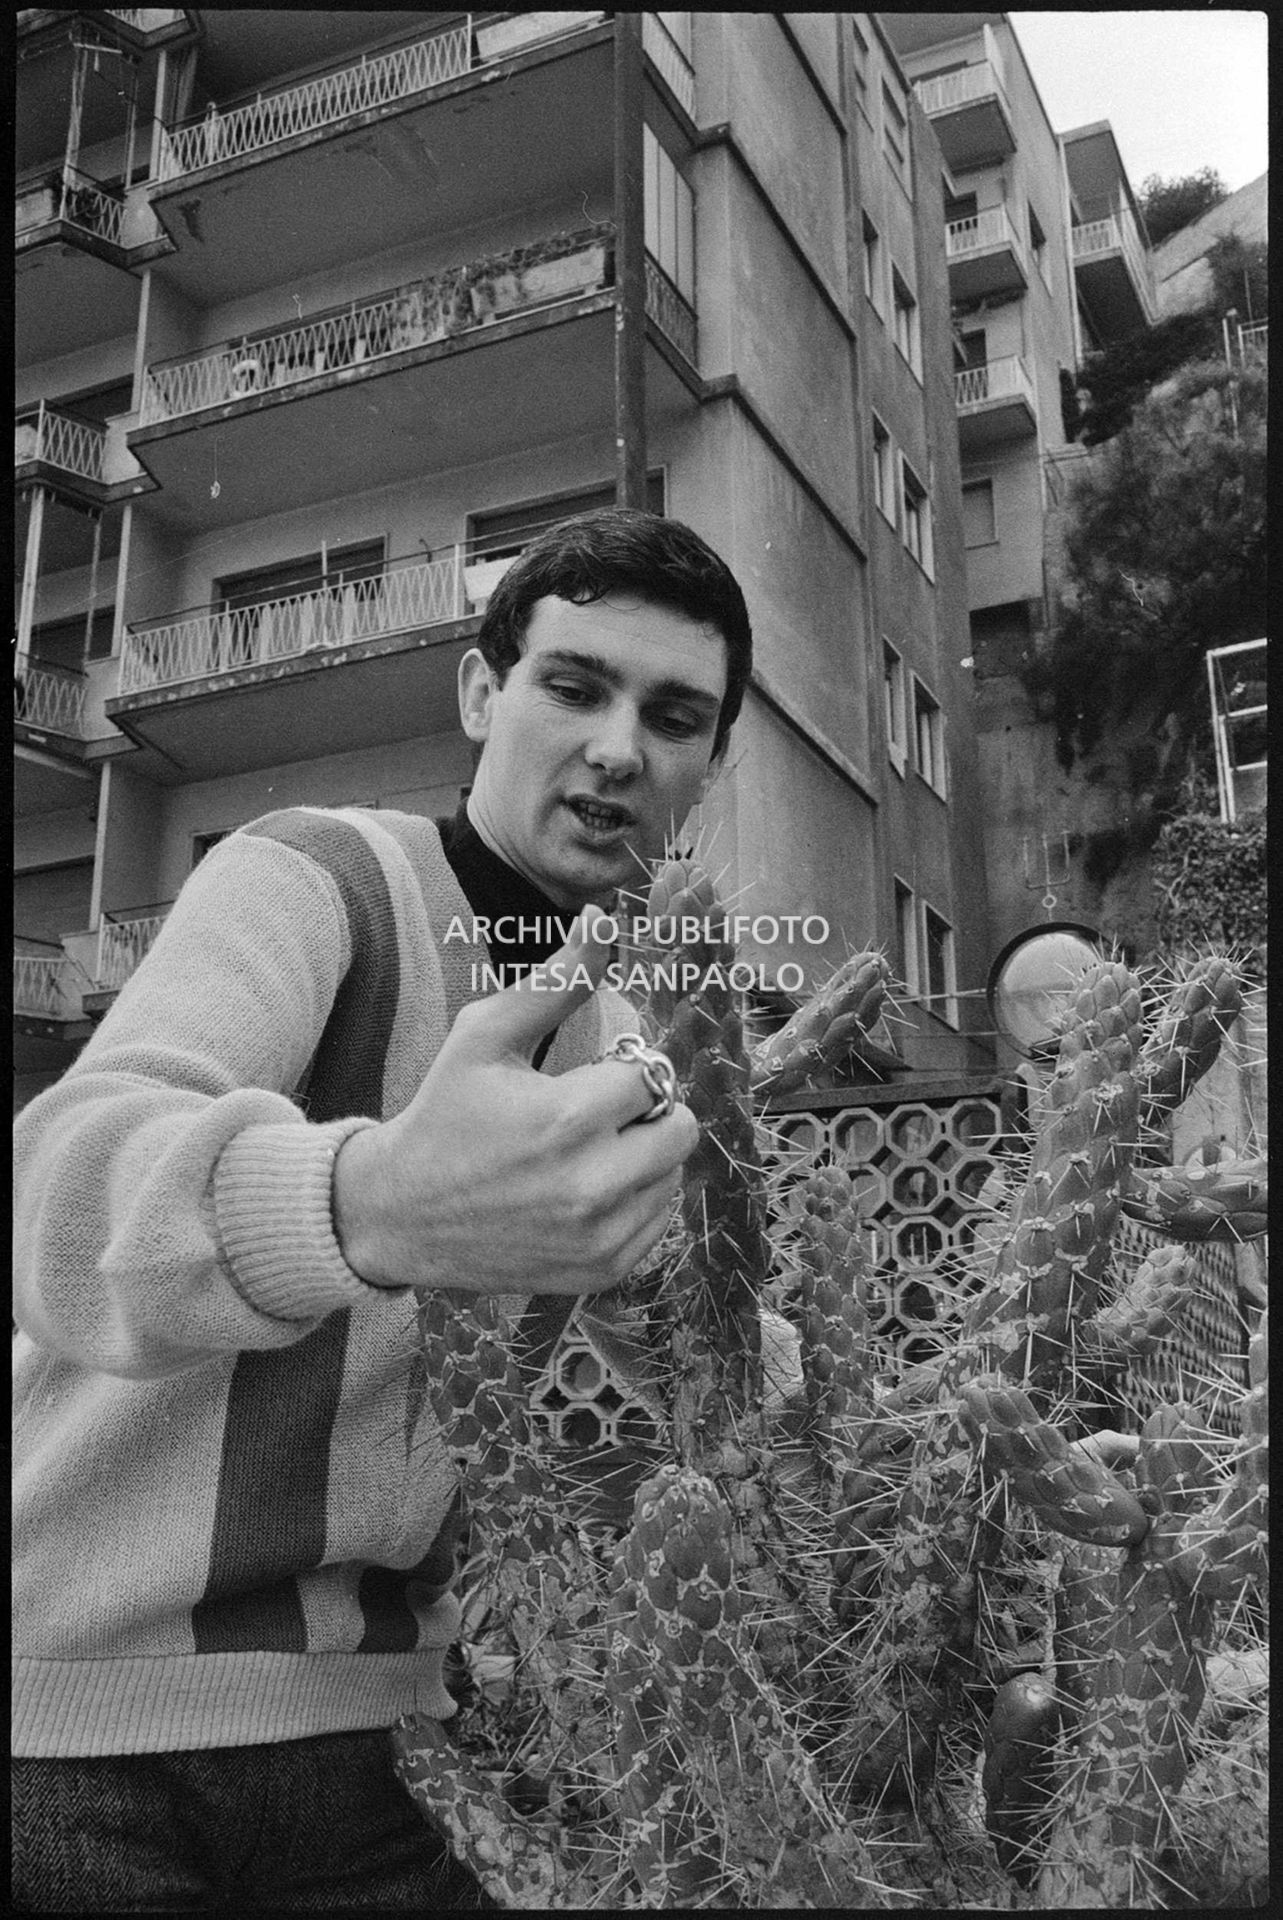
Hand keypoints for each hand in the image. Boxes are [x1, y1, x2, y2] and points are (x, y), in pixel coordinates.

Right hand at [333, 907, 697, 1293]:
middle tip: (596, 1115)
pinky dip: (634, 1202)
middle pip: (679, 1127)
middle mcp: (591, 1187)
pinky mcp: (602, 1272)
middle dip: (644, 1112)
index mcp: (566, 1121)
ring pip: (673, 1176)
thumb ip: (556, 979)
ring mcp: (599, 1237)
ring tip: (584, 1154)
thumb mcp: (486, 1036)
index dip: (618, 1069)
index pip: (647, 1074)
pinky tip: (583, 1191)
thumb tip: (603, 920)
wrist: (400, 1215)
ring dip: (641, 1158)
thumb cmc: (445, 1114)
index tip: (584, 1079)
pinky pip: (660, 1222)